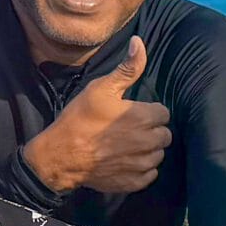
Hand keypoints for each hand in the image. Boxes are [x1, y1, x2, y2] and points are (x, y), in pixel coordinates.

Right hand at [24, 38, 169, 194]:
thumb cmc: (79, 119)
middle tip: (130, 129)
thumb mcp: (100, 88)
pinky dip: (141, 169)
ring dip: (148, 150)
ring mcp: (142, 164)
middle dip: (152, 130)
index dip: (149, 112)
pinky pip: (150, 175)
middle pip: (165, 134)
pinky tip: (125, 161)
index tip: (133, 113)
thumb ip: (126, 69)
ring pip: (158, 155)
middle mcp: (149, 142)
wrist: (60, 156)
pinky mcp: (135, 182)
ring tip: (127, 145)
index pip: (164, 113)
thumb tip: (139, 43)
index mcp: (144, 117)